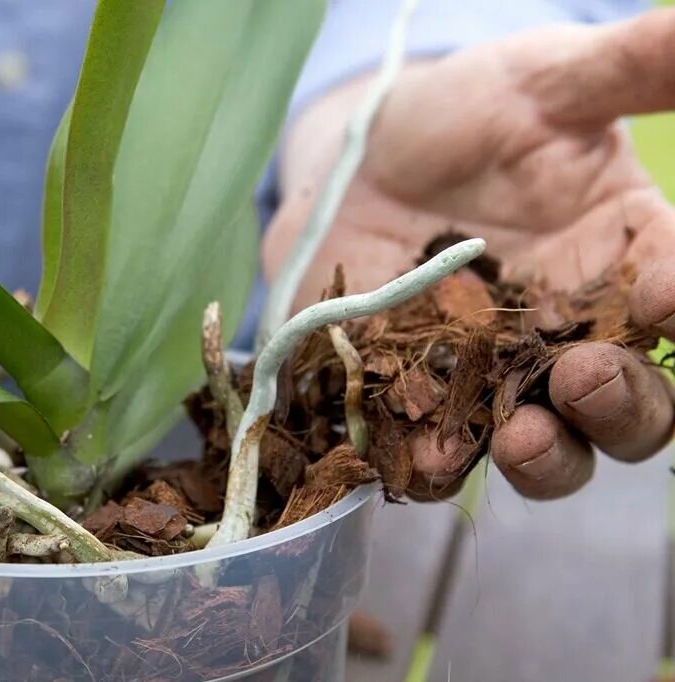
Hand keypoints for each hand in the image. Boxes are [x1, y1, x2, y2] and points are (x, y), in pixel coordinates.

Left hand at [264, 9, 674, 499]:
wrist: (359, 158)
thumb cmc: (464, 117)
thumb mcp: (549, 80)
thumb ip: (636, 67)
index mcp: (630, 261)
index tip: (669, 293)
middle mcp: (575, 334)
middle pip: (630, 403)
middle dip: (622, 405)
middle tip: (589, 378)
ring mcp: (497, 376)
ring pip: (549, 446)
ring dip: (546, 456)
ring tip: (521, 440)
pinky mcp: (423, 397)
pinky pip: (440, 448)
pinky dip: (438, 462)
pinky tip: (424, 462)